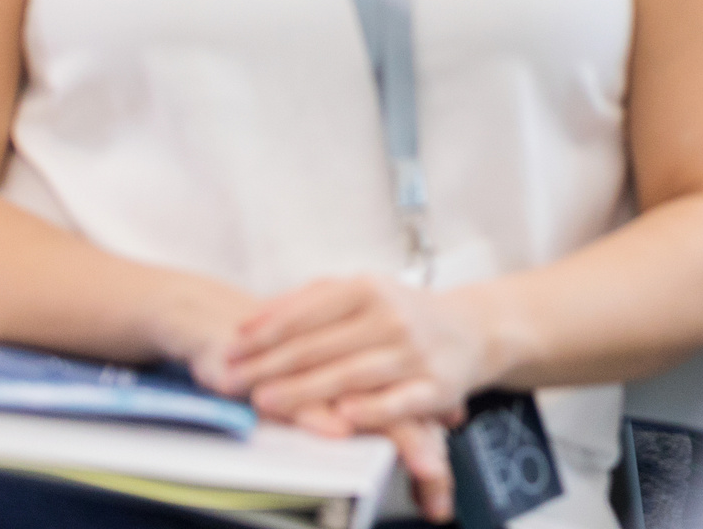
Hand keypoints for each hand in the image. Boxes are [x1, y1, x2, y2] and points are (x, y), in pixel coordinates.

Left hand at [199, 275, 490, 517]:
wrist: (472, 330)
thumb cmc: (402, 312)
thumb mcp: (360, 291)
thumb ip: (308, 300)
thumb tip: (252, 319)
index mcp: (370, 288)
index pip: (307, 312)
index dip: (264, 333)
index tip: (229, 349)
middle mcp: (393, 317)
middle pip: (321, 346)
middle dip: (270, 366)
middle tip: (232, 381)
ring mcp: (414, 352)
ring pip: (351, 374)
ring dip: (304, 390)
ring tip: (265, 400)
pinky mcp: (434, 387)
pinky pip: (397, 401)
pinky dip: (370, 409)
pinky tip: (342, 414)